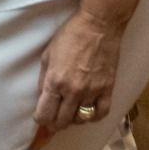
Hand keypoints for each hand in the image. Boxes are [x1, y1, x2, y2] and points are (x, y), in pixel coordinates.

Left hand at [34, 7, 123, 132]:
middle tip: (53, 120)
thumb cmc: (69, 36)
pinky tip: (88, 112)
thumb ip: (44, 79)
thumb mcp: (47, 55)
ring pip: (81, 119)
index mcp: (54, 81)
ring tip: (70, 113)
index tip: (40, 118)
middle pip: (62, 122)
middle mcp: (73, 91)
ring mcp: (92, 92)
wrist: (98, 26)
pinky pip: (101, 113)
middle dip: (55, 124)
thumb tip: (43, 97)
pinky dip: (93, 117)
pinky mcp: (108, 90)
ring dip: (73, 120)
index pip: (45, 114)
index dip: (41, 119)